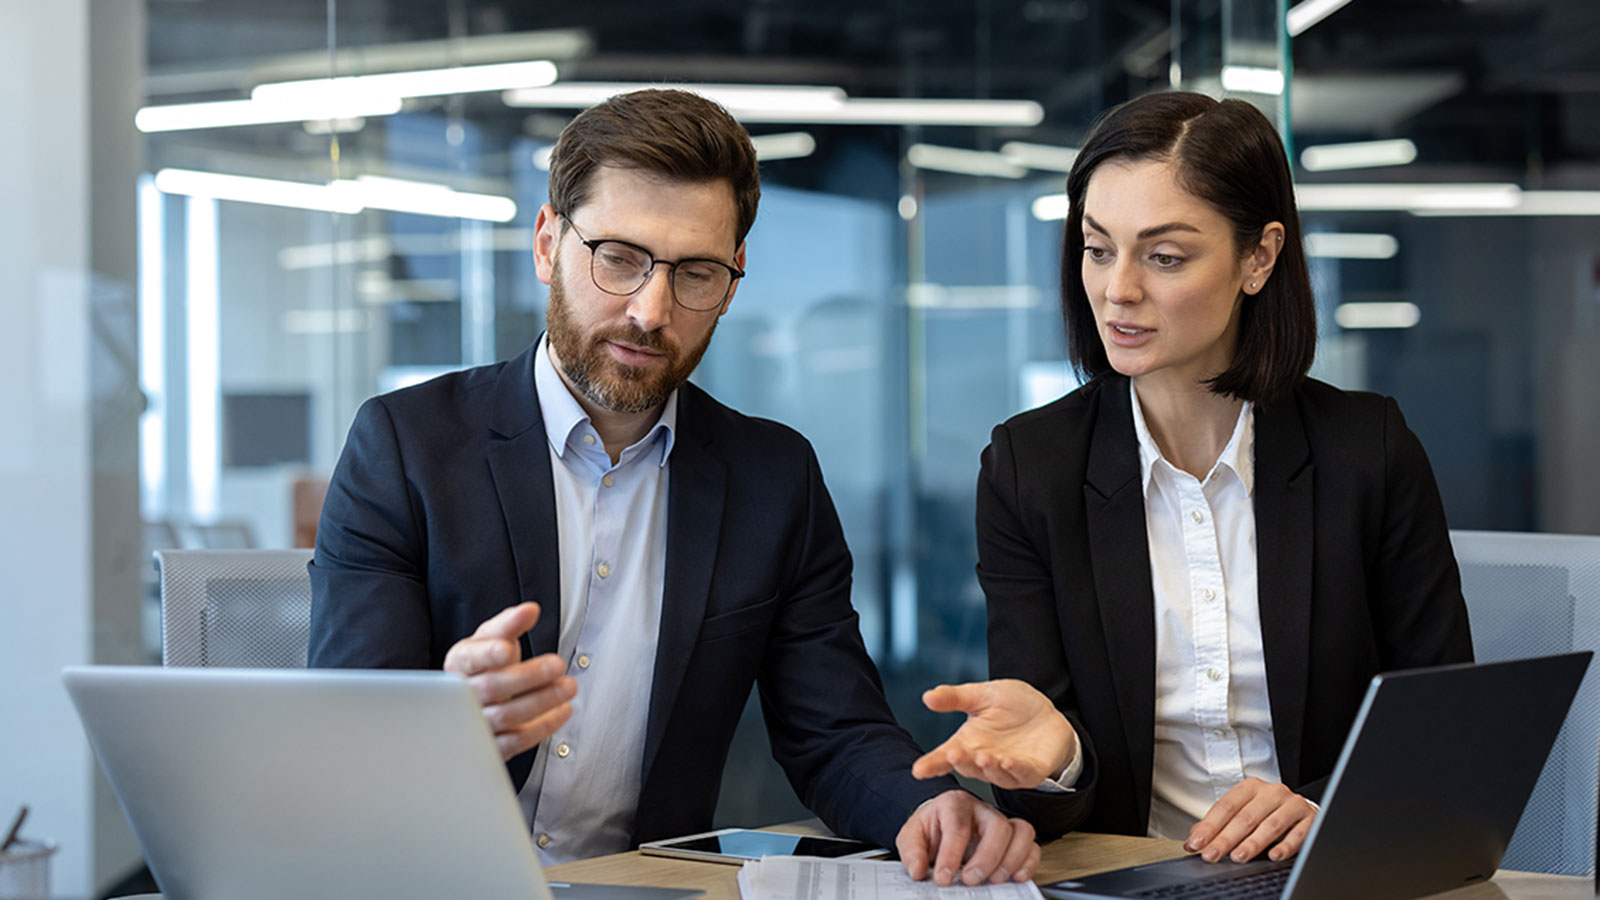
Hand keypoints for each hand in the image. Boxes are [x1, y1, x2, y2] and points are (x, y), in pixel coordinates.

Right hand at [442, 602, 576, 760]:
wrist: (470, 703)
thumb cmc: (483, 667)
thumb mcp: (490, 640)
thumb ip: (509, 624)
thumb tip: (530, 610)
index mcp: (460, 664)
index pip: (470, 658)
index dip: (488, 654)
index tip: (508, 649)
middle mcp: (463, 696)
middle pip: (492, 687)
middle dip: (528, 676)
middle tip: (558, 664)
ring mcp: (475, 724)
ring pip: (506, 716)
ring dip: (542, 701)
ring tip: (567, 686)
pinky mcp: (490, 747)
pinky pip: (516, 742)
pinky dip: (543, 726)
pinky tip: (562, 710)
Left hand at [896, 790, 1039, 886]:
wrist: (941, 828)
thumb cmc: (931, 829)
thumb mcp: (912, 836)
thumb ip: (912, 851)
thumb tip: (918, 870)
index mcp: (954, 803)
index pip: (958, 826)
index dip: (951, 854)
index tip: (943, 878)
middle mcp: (982, 810)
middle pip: (997, 826)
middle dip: (986, 858)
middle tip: (970, 879)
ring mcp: (1001, 822)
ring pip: (1021, 832)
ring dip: (1011, 860)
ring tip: (994, 880)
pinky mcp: (1014, 838)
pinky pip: (1032, 846)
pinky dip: (1028, 864)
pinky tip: (1015, 878)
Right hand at [911, 679, 1075, 789]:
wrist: (1046, 711)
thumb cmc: (1011, 706)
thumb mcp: (981, 696)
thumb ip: (955, 698)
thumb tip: (928, 697)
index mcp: (968, 744)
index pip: (946, 756)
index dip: (932, 764)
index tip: (918, 770)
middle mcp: (984, 760)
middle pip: (969, 767)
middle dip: (961, 762)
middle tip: (953, 754)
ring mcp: (1008, 769)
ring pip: (995, 774)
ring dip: (987, 767)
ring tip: (981, 757)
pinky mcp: (1032, 771)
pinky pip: (1022, 774)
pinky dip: (1014, 769)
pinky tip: (1007, 760)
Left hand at [1185, 778, 1315, 862]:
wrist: (1301, 809)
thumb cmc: (1266, 812)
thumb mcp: (1242, 811)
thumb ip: (1220, 823)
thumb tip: (1195, 838)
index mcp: (1250, 787)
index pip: (1225, 807)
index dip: (1209, 826)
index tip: (1195, 843)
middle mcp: (1272, 792)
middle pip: (1245, 817)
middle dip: (1225, 839)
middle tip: (1211, 855)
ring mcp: (1292, 804)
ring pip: (1270, 825)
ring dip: (1252, 843)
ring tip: (1238, 856)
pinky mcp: (1309, 819)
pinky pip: (1298, 834)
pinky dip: (1285, 846)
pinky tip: (1273, 855)